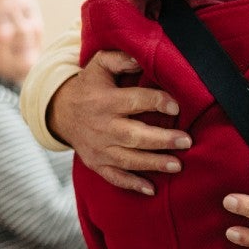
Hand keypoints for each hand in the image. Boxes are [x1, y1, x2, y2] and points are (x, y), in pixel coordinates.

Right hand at [48, 50, 186, 194]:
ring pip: (128, 159)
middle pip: (134, 135)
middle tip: (186, 141)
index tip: (177, 106)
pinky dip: (132, 184)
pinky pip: (114, 177)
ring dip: (153, 163)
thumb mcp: (100, 65)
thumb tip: (142, 58)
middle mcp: (101, 127)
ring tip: (177, 165)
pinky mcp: (96, 163)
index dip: (156, 102)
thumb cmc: (91, 85)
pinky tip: (151, 189)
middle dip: (161, 139)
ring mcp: (98, 148)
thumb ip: (121, 59)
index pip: (134, 102)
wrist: (61, 111)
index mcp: (104, 101)